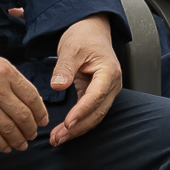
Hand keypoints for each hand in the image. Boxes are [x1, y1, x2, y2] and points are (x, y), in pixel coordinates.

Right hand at [0, 33, 46, 152]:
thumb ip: (11, 78)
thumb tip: (28, 98)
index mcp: (6, 71)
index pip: (32, 97)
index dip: (40, 112)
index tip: (42, 120)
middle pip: (23, 116)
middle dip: (31, 129)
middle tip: (32, 135)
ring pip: (9, 129)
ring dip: (18, 140)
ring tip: (21, 144)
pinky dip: (1, 145)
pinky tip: (5, 147)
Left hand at [47, 15, 122, 146]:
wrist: (91, 30)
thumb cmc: (84, 36)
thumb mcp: (71, 48)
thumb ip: (64, 68)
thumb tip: (57, 86)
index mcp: (109, 72)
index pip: (96, 96)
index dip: (82, 112)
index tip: (68, 123)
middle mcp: (111, 84)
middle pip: (97, 112)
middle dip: (77, 128)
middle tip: (57, 138)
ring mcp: (106, 91)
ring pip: (94, 116)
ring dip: (77, 129)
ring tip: (57, 139)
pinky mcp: (98, 94)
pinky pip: (90, 112)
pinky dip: (78, 122)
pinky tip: (64, 130)